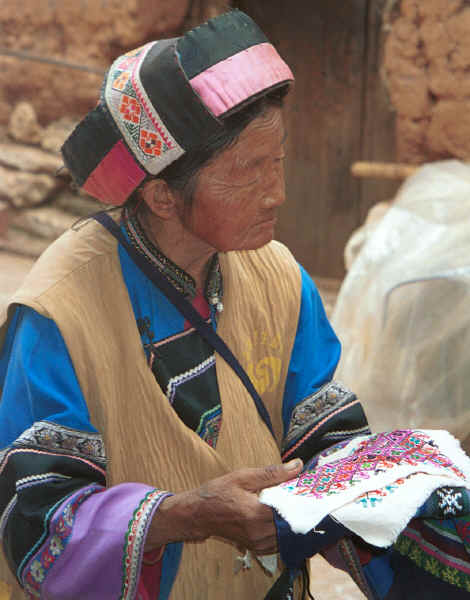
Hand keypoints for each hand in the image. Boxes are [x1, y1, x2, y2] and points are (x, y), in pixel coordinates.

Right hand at [145, 459, 302, 553]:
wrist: (198, 515)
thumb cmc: (217, 493)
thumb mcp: (243, 476)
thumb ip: (272, 473)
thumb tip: (297, 465)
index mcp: (256, 514)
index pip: (291, 510)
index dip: (304, 499)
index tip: (313, 488)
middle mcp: (260, 533)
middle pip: (293, 524)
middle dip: (302, 509)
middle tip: (308, 494)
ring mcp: (259, 544)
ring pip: (288, 534)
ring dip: (294, 520)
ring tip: (298, 502)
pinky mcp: (258, 548)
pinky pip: (280, 540)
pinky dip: (285, 528)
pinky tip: (284, 514)